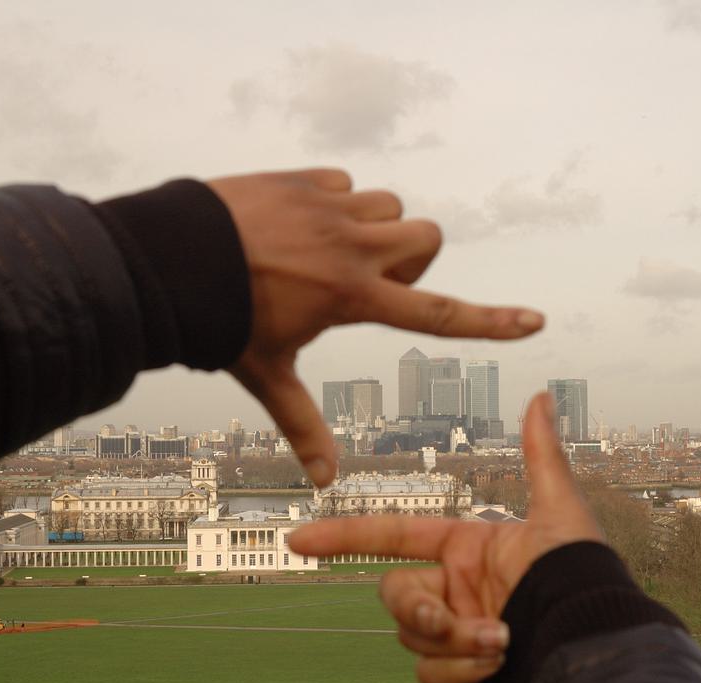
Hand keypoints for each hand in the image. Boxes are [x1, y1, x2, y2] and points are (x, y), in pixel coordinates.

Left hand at [207, 168, 544, 487]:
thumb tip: (324, 484)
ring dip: (374, 227)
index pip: (437, 313)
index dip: (491, 321)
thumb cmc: (218, 324)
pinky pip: (347, 184)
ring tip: (323, 251)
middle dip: (411, 257)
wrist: (164, 260)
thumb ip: (302, 425)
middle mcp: (354, 247)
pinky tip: (294, 227)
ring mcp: (331, 208)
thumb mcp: (267, 375)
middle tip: (362, 278)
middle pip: (428, 238)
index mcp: (353, 298)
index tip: (535, 321)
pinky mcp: (306, 180)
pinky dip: (335, 204)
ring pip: (390, 206)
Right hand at [288, 392, 602, 682]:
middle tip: (446, 615)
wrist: (594, 646)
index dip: (345, 536)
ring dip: (453, 640)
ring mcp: (455, 634)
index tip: (300, 540)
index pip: (392, 537)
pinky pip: (430, 674)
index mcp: (464, 549)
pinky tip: (501, 662)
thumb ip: (542, 455)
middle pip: (394, 593)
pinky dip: (461, 671)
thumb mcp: (560, 511)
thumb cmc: (582, 575)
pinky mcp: (462, 675)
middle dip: (417, 606)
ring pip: (411, 636)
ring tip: (502, 639)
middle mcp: (454, 589)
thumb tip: (543, 394)